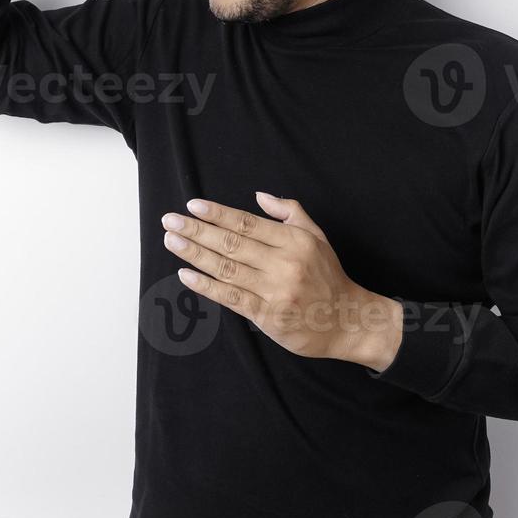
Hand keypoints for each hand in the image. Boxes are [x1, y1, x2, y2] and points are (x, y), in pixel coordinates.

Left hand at [160, 192, 403, 369]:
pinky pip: (232, 298)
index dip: (218, 213)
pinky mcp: (268, 316)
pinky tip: (186, 275)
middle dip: (198, 230)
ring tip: (173, 241)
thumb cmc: (327, 276)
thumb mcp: (316, 237)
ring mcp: (275, 291)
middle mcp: (284, 263)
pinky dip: (207, 286)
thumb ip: (290, 213)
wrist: (346, 320)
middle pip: (232, 243)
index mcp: (294, 241)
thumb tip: (259, 196)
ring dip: (196, 254)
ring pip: (227, 268)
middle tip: (170, 220)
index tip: (193, 206)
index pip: (248, 223)